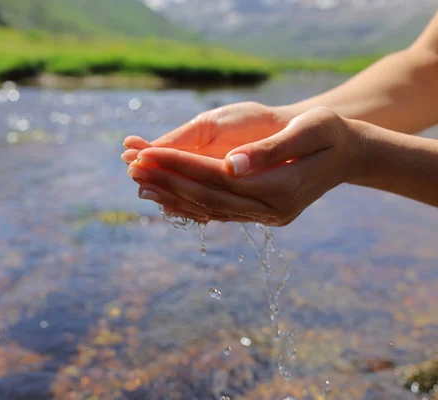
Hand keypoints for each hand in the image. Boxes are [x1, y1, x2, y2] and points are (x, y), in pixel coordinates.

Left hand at [128, 107, 363, 225]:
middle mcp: (271, 210)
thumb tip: (232, 164)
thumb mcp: (311, 130)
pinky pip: (217, 213)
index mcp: (282, 188)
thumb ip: (272, 149)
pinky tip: (164, 198)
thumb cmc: (331, 133)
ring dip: (172, 196)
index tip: (148, 153)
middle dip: (167, 181)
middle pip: (208, 197)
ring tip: (139, 184)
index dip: (181, 165)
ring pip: (209, 209)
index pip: (219, 178)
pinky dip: (188, 205)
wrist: (348, 155)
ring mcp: (265, 217)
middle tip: (132, 168)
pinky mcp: (259, 215)